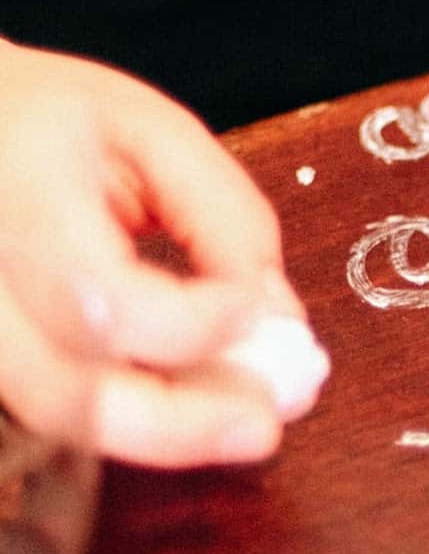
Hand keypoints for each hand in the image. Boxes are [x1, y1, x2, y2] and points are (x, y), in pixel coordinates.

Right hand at [0, 41, 327, 466]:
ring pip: (54, 418)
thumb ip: (224, 217)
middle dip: (180, 424)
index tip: (258, 309)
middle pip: (65, 393)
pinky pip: (49, 412)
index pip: (104, 299)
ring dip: (162, 434)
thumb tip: (279, 318)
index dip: (196, 323)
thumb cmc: (49, 120)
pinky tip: (182, 401)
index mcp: (19, 194)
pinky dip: (127, 418)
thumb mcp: (152, 131)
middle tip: (266, 425)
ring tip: (241, 422)